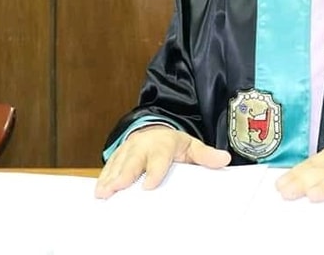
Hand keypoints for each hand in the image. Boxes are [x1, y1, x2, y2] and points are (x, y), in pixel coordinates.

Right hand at [94, 125, 230, 198]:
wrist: (154, 130)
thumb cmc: (172, 143)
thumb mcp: (191, 146)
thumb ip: (206, 155)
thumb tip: (224, 159)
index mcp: (163, 144)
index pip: (159, 158)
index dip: (154, 171)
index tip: (149, 185)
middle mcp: (143, 146)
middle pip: (133, 161)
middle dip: (124, 174)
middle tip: (117, 188)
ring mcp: (128, 151)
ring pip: (118, 164)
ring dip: (110, 178)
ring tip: (103, 193)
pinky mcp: (117, 156)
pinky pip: (109, 167)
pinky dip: (103, 179)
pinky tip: (99, 191)